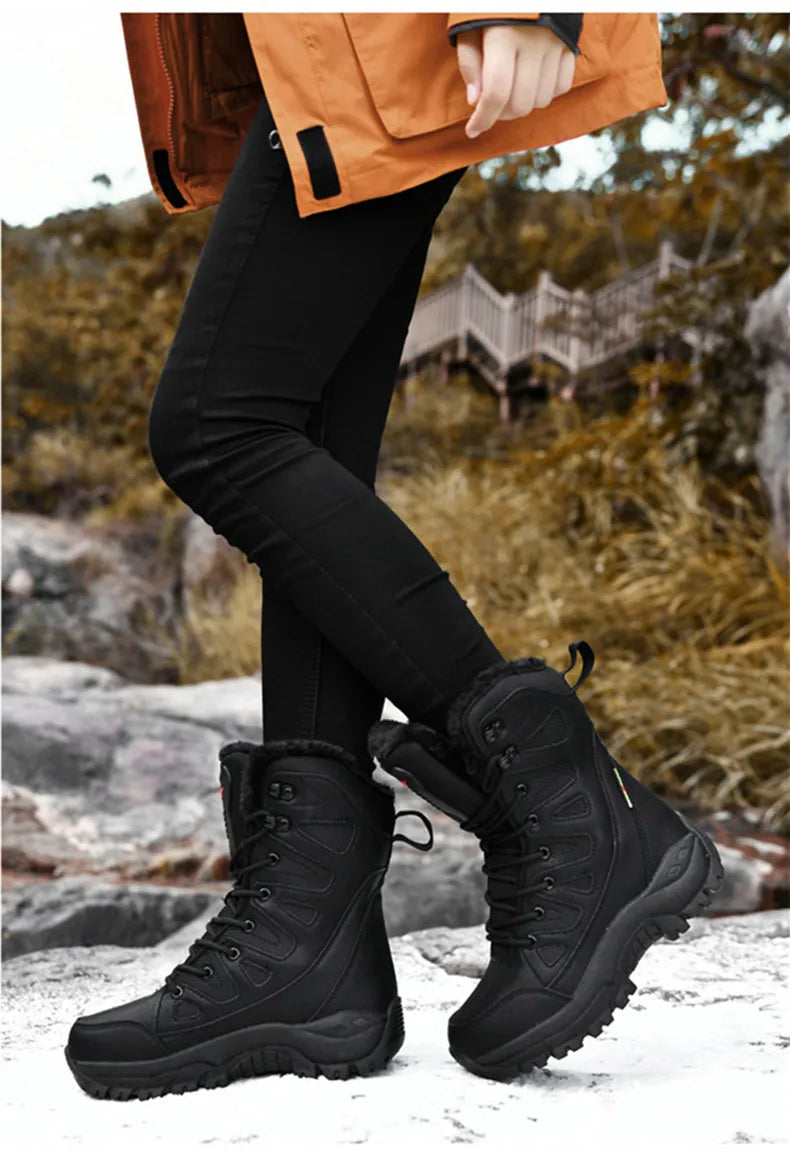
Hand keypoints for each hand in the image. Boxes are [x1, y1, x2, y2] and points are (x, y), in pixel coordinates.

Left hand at [456, 24, 575, 137]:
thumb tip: (476, 101)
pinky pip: (561, 87)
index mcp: (504, 37)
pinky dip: (545, 93)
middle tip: (492, 104)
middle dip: (502, 114)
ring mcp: (555, 45)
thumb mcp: (469, 23)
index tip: (472, 130)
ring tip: (511, 89)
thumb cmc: (492, 3)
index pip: (496, 93)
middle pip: (520, 104)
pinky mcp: (570, 45)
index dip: (483, 119)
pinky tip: (532, 81)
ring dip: (523, 104)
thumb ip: (470, 62)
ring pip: (541, 100)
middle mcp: (533, 44)